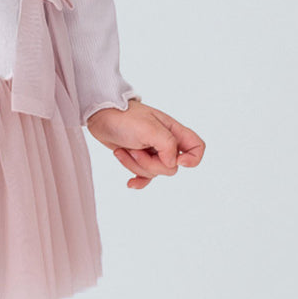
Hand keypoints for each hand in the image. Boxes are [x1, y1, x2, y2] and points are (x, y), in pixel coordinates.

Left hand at [85, 99, 204, 189]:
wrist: (100, 116)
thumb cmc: (124, 117)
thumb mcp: (148, 128)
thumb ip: (167, 145)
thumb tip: (173, 163)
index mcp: (173, 131)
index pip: (197, 147)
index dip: (193, 158)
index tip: (177, 161)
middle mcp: (166, 142)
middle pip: (171, 167)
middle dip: (150, 163)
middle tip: (135, 149)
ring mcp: (152, 151)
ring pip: (154, 173)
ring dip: (135, 165)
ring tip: (123, 150)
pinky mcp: (138, 158)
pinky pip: (145, 177)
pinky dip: (137, 180)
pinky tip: (130, 183)